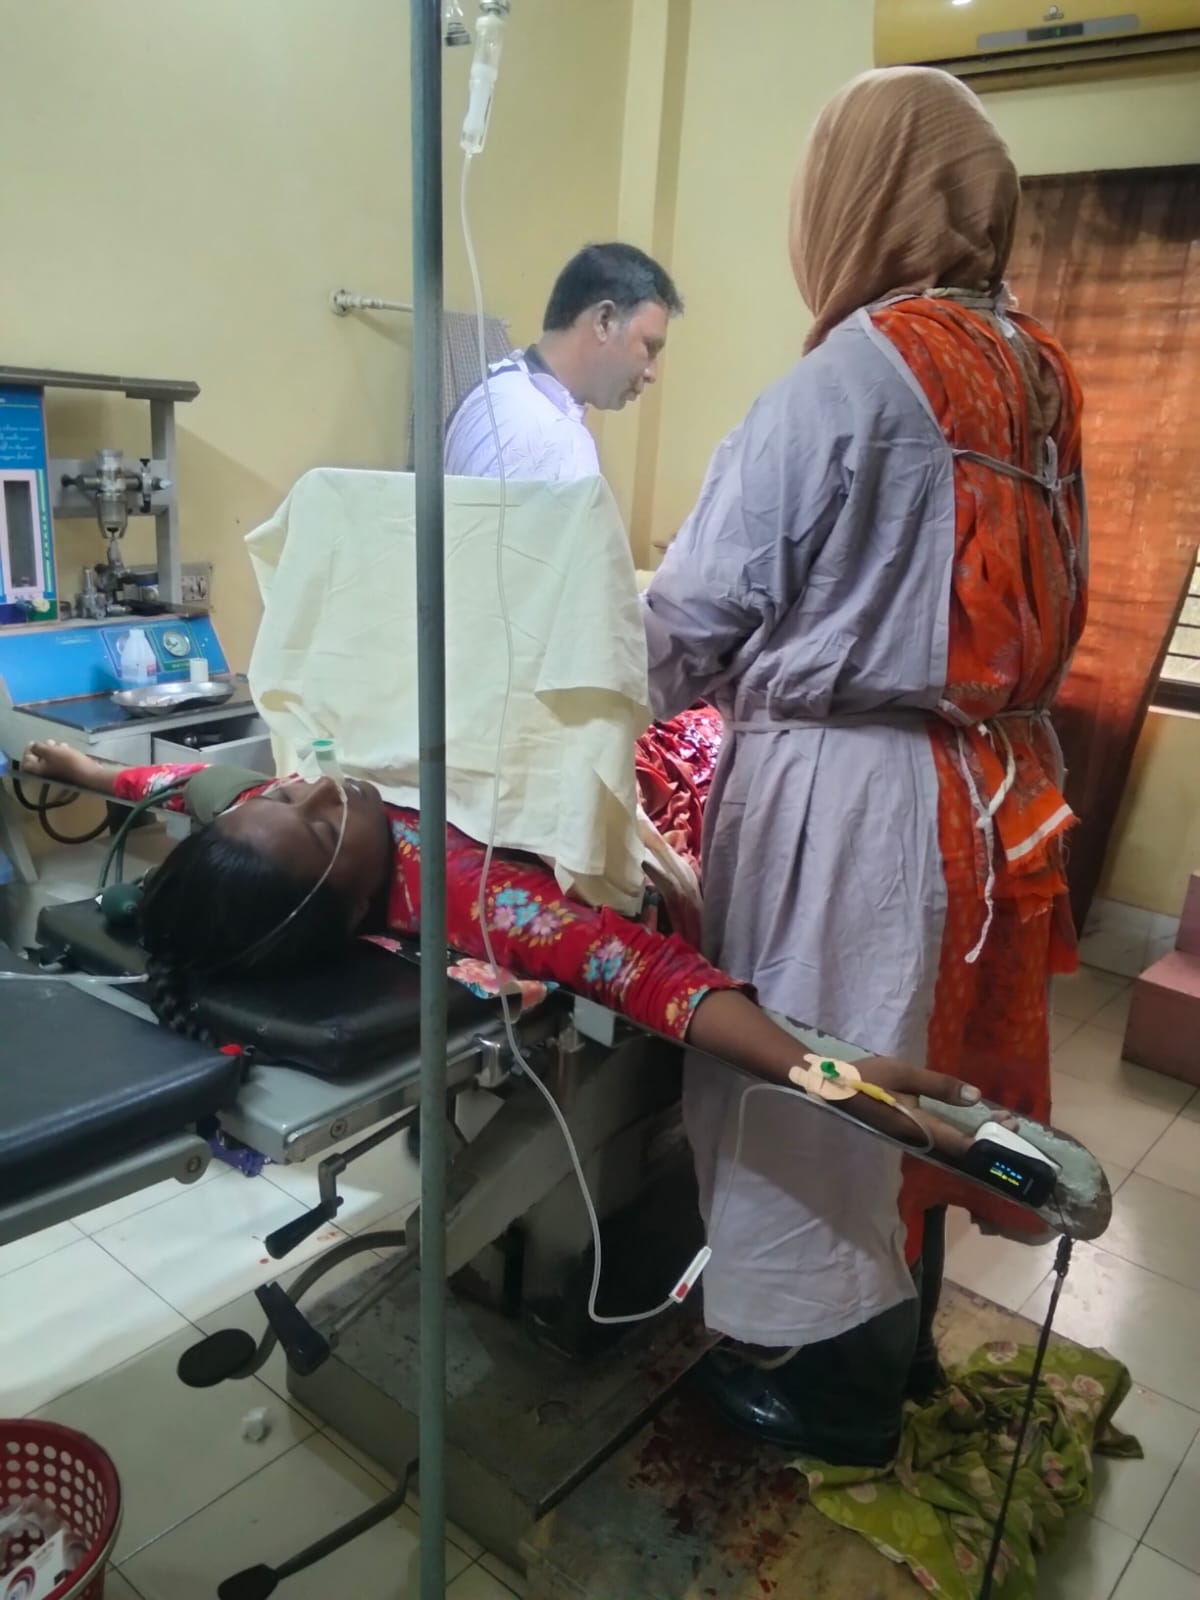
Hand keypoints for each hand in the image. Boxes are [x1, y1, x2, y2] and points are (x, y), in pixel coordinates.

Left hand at [19, 740, 101, 788]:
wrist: (89, 775)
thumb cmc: (68, 763)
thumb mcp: (50, 751)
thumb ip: (38, 747)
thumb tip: (33, 746)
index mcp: (37, 771)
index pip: (26, 761)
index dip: (28, 750)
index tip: (34, 742)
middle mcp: (44, 775)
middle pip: (38, 761)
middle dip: (43, 749)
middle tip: (50, 742)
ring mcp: (56, 775)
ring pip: (50, 761)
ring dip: (53, 751)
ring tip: (61, 744)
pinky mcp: (66, 774)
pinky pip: (59, 763)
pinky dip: (61, 755)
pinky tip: (68, 750)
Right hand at [850, 1056, 1009, 1159]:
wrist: (831, 1088)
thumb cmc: (866, 1078)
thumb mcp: (904, 1074)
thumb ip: (940, 1086)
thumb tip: (976, 1096)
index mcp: (918, 1127)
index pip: (963, 1140)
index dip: (989, 1135)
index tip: (1011, 1123)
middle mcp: (917, 1140)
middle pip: (959, 1147)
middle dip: (986, 1136)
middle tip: (1010, 1123)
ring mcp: (909, 1138)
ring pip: (949, 1144)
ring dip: (973, 1135)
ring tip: (993, 1123)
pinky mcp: (903, 1132)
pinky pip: (938, 1138)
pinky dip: (957, 1132)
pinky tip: (961, 1121)